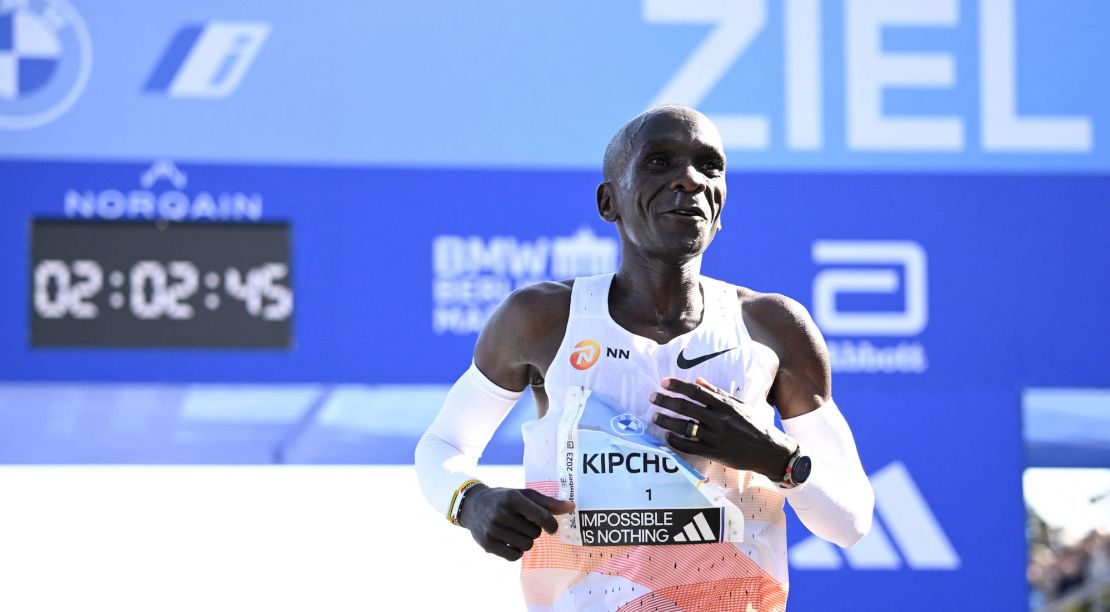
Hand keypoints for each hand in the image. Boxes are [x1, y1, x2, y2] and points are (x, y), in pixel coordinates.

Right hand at [458, 486, 574, 560]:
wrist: (473, 505)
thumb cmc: (505, 499)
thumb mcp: (524, 495)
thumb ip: (548, 502)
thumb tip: (572, 507)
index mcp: (513, 498)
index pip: (542, 516)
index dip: (551, 524)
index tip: (551, 527)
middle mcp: (501, 513)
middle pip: (535, 533)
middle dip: (533, 530)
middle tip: (523, 524)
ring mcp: (492, 529)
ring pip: (526, 546)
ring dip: (526, 541)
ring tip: (516, 532)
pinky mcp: (487, 544)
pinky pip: (514, 557)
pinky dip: (516, 552)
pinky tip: (510, 542)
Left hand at [650, 376, 795, 479]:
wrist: (769, 450)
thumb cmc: (753, 424)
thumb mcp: (738, 404)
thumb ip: (717, 393)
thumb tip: (697, 380)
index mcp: (724, 405)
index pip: (695, 391)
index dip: (677, 386)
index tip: (663, 383)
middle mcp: (718, 419)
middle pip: (685, 407)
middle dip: (665, 401)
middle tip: (652, 398)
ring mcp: (715, 437)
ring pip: (684, 427)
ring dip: (666, 420)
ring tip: (655, 417)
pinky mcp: (713, 452)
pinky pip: (689, 447)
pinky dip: (675, 441)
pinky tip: (667, 436)